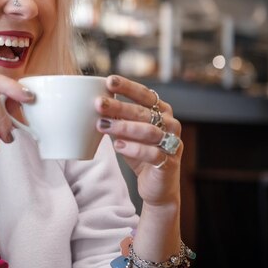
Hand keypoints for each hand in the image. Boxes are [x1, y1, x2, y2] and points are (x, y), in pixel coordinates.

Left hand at [95, 75, 181, 206]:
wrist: (157, 185)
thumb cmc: (140, 152)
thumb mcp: (126, 132)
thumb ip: (116, 118)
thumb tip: (94, 102)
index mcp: (162, 112)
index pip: (145, 94)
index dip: (128, 87)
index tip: (109, 81)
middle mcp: (171, 124)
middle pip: (144, 112)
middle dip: (120, 106)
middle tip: (99, 103)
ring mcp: (172, 143)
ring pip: (149, 131)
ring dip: (124, 127)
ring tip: (103, 125)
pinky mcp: (169, 163)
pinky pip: (153, 154)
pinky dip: (134, 149)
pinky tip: (118, 146)